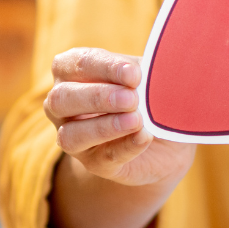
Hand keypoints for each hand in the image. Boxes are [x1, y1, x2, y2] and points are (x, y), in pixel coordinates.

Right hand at [45, 48, 194, 187]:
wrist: (167, 140)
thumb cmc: (149, 96)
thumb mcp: (148, 77)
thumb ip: (145, 70)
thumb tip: (148, 69)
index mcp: (72, 72)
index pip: (77, 63)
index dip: (104, 67)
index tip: (133, 73)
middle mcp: (63, 106)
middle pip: (61, 99)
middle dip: (97, 96)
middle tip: (132, 98)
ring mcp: (75, 139)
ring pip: (70, 135)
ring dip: (104, 126)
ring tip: (136, 119)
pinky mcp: (95, 164)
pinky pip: (103, 157)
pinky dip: (126, 146)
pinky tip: (145, 137)